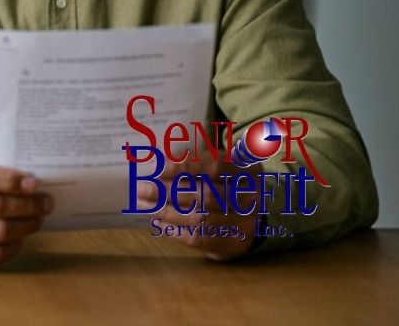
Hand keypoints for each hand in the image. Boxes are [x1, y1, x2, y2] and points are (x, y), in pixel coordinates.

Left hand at [137, 156, 255, 260]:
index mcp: (248, 170)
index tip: (156, 166)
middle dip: (168, 192)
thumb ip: (195, 159)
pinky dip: (174, 229)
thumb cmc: (227, 183)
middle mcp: (252, 197)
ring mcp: (244, 223)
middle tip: (141, 188)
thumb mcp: (222, 165)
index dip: (184, 166)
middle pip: (206, 195)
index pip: (216, 166)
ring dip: (167, 211)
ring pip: (201, 219)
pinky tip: (157, 221)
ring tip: (144, 204)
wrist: (257, 218)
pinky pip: (199, 238)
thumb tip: (155, 156)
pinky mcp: (232, 243)